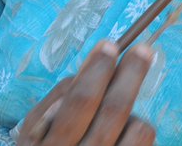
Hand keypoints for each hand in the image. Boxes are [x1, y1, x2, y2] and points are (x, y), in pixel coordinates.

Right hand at [16, 41, 155, 145]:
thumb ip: (58, 98)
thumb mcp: (36, 128)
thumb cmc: (47, 145)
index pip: (79, 102)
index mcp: (51, 145)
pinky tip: (122, 126)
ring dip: (130, 107)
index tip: (109, 45)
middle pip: (114, 110)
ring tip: (116, 104)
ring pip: (137, 125)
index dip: (96, 71)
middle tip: (143, 50)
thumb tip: (93, 65)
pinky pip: (145, 138)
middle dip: (130, 74)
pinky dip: (137, 124)